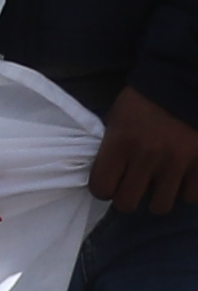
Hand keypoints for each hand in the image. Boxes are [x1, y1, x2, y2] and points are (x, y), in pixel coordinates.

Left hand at [97, 89, 197, 215]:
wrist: (183, 84)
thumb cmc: (144, 100)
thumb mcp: (118, 118)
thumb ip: (113, 148)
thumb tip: (111, 175)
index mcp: (120, 143)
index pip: (101, 188)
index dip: (103, 189)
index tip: (109, 184)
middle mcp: (147, 157)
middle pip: (127, 203)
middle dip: (127, 198)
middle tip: (133, 188)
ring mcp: (177, 162)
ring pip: (160, 206)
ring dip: (158, 198)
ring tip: (159, 185)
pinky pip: (190, 196)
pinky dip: (185, 191)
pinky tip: (181, 178)